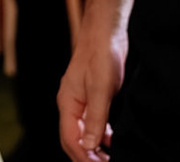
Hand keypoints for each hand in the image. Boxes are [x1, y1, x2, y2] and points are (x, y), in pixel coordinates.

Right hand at [58, 27, 126, 161]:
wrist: (106, 31)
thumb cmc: (101, 54)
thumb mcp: (101, 89)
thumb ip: (96, 118)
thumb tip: (89, 145)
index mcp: (67, 103)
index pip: (70, 139)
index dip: (84, 157)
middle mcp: (71, 104)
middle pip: (73, 138)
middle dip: (87, 155)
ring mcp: (80, 100)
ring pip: (83, 132)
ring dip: (94, 147)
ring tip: (109, 158)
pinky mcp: (91, 96)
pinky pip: (91, 122)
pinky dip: (100, 135)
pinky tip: (112, 140)